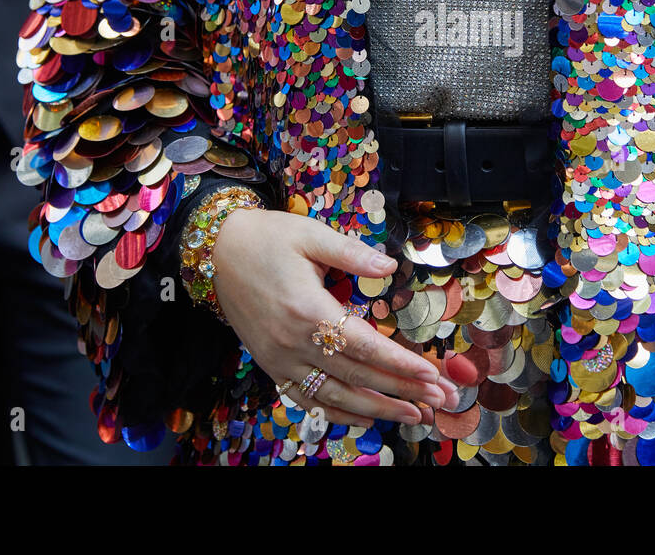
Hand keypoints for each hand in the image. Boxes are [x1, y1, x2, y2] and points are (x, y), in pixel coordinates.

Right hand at [213, 207, 458, 428]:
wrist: (216, 252)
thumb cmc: (267, 238)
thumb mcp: (310, 235)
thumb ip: (352, 253)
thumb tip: (389, 266)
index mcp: (307, 309)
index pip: (364, 347)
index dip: (400, 364)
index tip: (431, 375)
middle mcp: (294, 343)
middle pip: (357, 377)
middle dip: (402, 392)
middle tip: (439, 402)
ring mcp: (280, 360)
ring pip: (335, 396)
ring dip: (378, 410)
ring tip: (414, 416)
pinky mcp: (271, 366)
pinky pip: (307, 399)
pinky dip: (337, 413)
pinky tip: (366, 418)